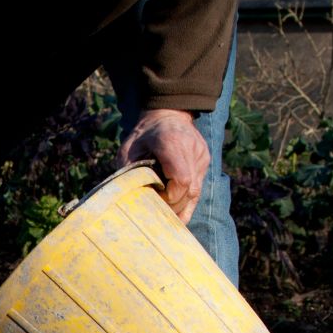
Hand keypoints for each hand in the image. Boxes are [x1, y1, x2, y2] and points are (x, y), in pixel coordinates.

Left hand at [117, 109, 209, 224]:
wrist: (167, 115)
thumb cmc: (143, 135)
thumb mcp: (128, 148)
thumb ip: (129, 171)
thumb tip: (128, 200)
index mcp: (171, 141)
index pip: (181, 180)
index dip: (168, 197)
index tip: (153, 200)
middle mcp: (191, 148)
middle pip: (189, 190)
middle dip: (172, 205)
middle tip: (155, 212)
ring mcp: (201, 156)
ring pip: (195, 192)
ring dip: (179, 207)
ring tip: (164, 216)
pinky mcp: (204, 161)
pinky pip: (198, 189)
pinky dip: (186, 203)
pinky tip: (177, 218)